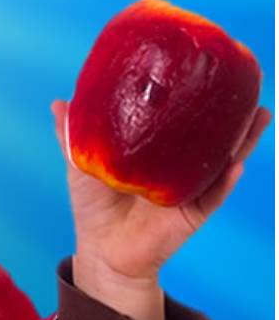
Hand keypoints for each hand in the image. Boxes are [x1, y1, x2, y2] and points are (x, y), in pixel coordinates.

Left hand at [52, 100, 269, 319]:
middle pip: (215, 135)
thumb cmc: (94, 205)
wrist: (101, 249)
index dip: (199, 97)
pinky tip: (235, 163)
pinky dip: (225, 180)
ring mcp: (191, 188)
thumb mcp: (82, 164)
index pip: (183, 119)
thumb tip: (60, 103)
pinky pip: (214, 194)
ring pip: (226, 161)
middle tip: (248, 84)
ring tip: (258, 116)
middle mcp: (180, 166)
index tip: (212, 70)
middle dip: (235, 113)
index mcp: (158, 151)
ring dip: (244, 140)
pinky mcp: (194, 212)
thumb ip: (74, 135)